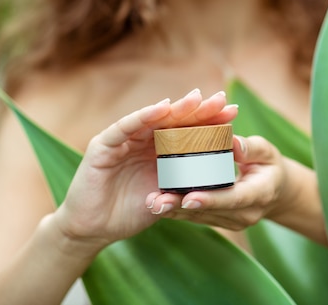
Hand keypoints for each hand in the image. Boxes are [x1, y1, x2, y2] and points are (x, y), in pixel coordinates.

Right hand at [50, 89, 237, 254]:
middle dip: (199, 109)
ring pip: (153, 118)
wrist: (94, 229)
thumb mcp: (166, 195)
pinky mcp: (104, 145)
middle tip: (222, 99)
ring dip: (176, 108)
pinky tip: (163, 108)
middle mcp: (142, 140)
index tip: (233, 113)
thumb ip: (184, 183)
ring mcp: (123, 140)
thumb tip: (217, 176)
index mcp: (159, 150)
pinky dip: (144, 116)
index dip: (210, 121)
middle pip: (174, 120)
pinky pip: (126, 127)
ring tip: (197, 99)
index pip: (187, 130)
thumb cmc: (130, 211)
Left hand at [146, 135, 288, 229]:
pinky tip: (157, 203)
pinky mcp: (219, 221)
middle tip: (158, 202)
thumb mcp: (267, 151)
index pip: (234, 199)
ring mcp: (231, 221)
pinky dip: (177, 210)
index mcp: (260, 194)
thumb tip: (233, 142)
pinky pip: (196, 217)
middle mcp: (245, 213)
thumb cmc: (268, 165)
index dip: (211, 199)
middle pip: (211, 211)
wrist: (274, 190)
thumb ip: (251, 147)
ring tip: (152, 203)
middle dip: (183, 207)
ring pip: (199, 217)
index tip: (189, 198)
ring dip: (175, 211)